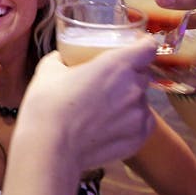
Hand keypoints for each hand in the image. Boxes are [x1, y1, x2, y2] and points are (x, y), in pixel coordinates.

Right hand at [17, 40, 155, 171]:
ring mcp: (139, 115)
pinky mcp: (138, 138)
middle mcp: (134, 87)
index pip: (148, 47)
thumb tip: (61, 59)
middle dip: (129, 77)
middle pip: (142, 75)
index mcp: (117, 64)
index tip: (135, 48)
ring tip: (104, 111)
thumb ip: (61, 60)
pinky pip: (143, 123)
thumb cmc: (48, 106)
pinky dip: (131, 123)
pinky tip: (111, 127)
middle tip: (108, 84)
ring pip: (141, 101)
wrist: (50, 149)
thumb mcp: (48, 71)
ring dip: (129, 101)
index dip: (142, 46)